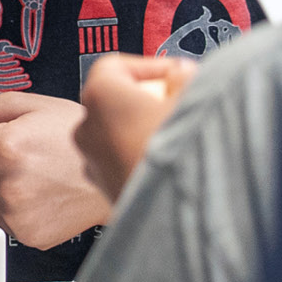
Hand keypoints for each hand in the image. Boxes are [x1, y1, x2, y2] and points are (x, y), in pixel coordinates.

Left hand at [0, 93, 111, 250]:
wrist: (121, 170)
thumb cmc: (75, 133)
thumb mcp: (30, 104)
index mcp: (5, 147)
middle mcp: (7, 185)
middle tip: (18, 155)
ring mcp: (17, 215)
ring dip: (0, 188)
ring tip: (35, 175)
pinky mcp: (28, 236)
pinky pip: (5, 220)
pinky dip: (16, 208)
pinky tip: (42, 194)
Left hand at [75, 54, 196, 205]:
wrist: (179, 216)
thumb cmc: (182, 158)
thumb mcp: (195, 100)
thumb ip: (184, 78)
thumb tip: (181, 74)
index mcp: (101, 96)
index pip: (116, 66)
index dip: (150, 66)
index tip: (175, 74)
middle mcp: (87, 129)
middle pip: (114, 101)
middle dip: (146, 99)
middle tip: (179, 104)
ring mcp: (92, 162)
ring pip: (116, 134)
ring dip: (143, 130)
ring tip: (178, 137)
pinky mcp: (103, 191)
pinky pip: (120, 162)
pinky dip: (139, 157)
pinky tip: (170, 164)